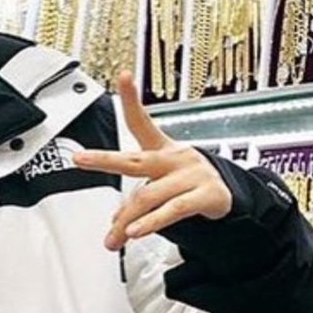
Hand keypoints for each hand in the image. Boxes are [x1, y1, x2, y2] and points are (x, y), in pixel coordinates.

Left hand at [72, 72, 232, 251]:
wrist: (231, 198)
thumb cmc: (189, 184)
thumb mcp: (161, 184)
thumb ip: (136, 201)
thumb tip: (115, 221)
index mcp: (162, 149)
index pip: (142, 122)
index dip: (132, 99)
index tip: (123, 76)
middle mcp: (174, 158)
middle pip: (135, 160)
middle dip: (104, 159)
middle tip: (80, 159)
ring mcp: (190, 176)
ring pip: (148, 196)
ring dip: (126, 220)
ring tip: (113, 236)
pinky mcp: (205, 196)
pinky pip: (172, 211)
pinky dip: (152, 223)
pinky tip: (136, 232)